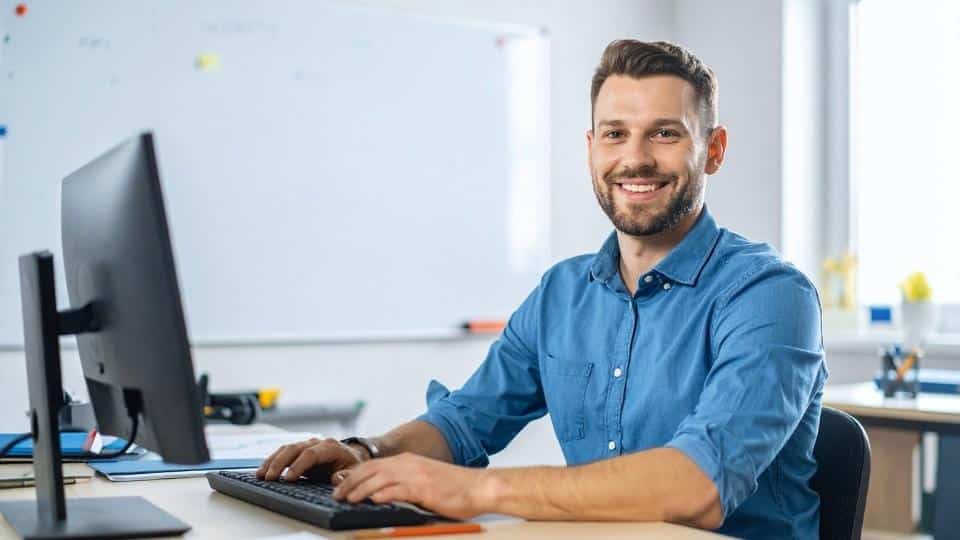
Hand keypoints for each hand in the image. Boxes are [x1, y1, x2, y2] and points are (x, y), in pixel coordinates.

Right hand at [256, 437, 366, 481]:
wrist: (351, 457)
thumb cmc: (352, 466)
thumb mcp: (355, 472)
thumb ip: (347, 476)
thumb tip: (337, 479)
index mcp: (331, 447)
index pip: (311, 454)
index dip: (298, 466)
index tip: (288, 479)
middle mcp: (317, 442)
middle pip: (294, 449)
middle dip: (280, 463)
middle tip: (269, 478)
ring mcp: (307, 444)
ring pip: (286, 449)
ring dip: (272, 461)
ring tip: (260, 475)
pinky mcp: (299, 450)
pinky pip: (283, 452)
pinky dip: (272, 461)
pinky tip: (263, 471)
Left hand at [332, 452, 494, 519]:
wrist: (479, 487)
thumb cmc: (455, 488)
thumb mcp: (425, 480)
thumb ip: (405, 483)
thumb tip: (382, 493)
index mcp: (408, 461)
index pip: (374, 465)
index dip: (354, 475)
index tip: (341, 485)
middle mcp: (409, 464)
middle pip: (371, 470)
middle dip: (350, 482)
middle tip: (336, 494)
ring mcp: (416, 475)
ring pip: (379, 479)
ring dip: (360, 489)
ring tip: (347, 499)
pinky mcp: (424, 488)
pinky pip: (398, 490)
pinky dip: (382, 494)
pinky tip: (372, 500)